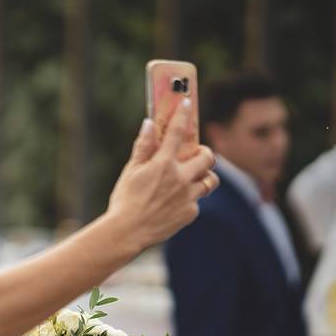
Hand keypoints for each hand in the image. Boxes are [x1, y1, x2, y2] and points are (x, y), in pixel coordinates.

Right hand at [107, 100, 217, 248]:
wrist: (127, 232)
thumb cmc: (125, 200)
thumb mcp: (130, 171)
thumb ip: (143, 147)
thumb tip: (148, 124)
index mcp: (163, 164)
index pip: (177, 132)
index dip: (182, 115)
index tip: (186, 103)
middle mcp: (180, 178)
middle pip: (208, 158)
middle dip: (205, 153)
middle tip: (197, 154)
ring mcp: (188, 197)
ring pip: (210, 181)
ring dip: (203, 177)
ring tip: (191, 179)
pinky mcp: (190, 214)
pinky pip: (197, 201)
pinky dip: (189, 199)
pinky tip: (174, 203)